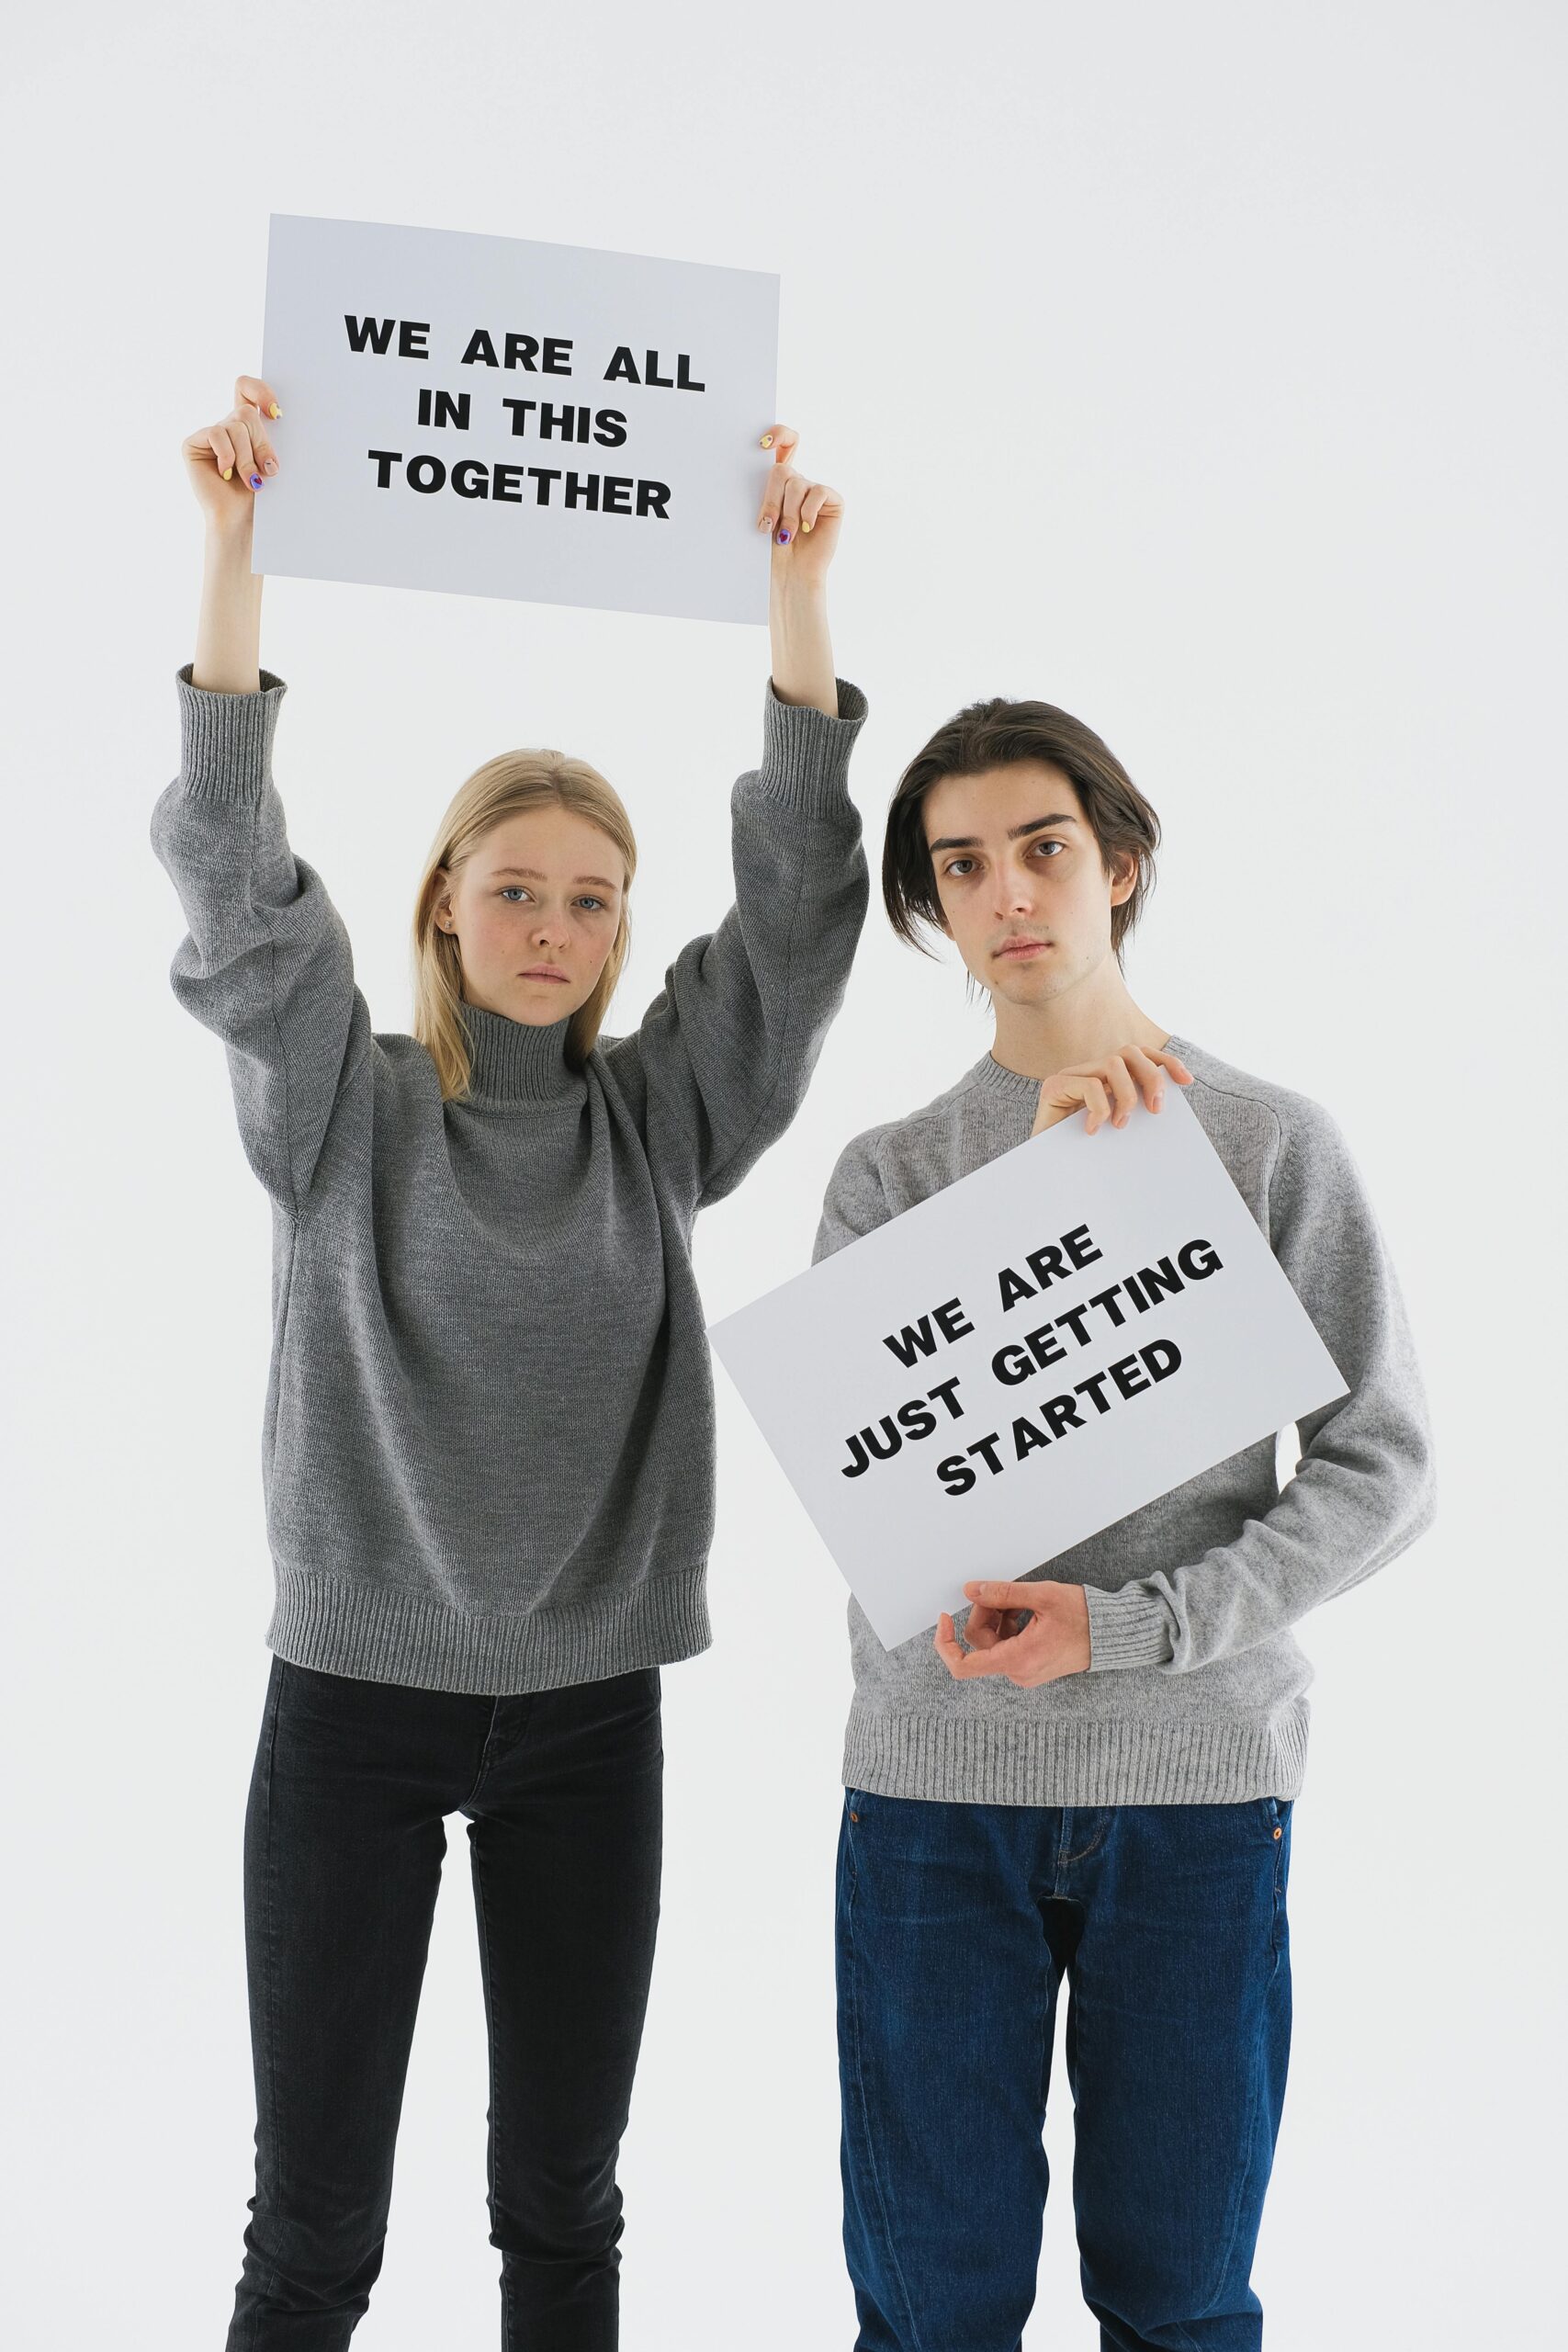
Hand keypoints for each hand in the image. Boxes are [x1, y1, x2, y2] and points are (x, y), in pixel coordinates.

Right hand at [182, 372, 282, 537]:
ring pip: (236, 426)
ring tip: (251, 480)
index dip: (261, 391)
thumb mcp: (268, 460)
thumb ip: (266, 435)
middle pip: (246, 413)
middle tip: (267, 470)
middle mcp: (226, 427)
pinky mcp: (193, 443)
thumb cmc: (257, 496)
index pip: (247, 390)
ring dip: (248, 457)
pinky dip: (228, 455)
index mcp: (246, 427)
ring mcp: (209, 435)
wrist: (239, 520)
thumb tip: (273, 413)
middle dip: (261, 444)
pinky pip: (217, 433)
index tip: (277, 414)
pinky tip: (226, 473)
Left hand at [755, 423, 842, 588]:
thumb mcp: (763, 517)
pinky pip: (817, 493)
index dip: (777, 435)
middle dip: (770, 498)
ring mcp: (815, 490)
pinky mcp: (832, 500)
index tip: (762, 444)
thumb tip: (764, 462)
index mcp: (778, 483)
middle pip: (781, 470)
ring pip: (795, 484)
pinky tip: (805, 528)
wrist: (791, 576)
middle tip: (765, 525)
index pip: (783, 444)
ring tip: (784, 536)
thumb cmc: (772, 552)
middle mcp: (798, 483)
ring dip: (787, 513)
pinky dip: (807, 512)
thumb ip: (766, 491)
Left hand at [934, 1580, 1090, 1685]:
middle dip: (985, 1613)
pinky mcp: (1031, 1666)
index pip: (963, 1665)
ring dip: (999, 1617)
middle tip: (1002, 1593)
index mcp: (1018, 1659)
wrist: (1113, 1636)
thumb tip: (971, 1590)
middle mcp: (1018, 1672)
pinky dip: (1010, 1625)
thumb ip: (1003, 1593)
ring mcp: (1025, 1671)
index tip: (944, 1619)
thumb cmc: (1085, 1618)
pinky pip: (1007, 1645)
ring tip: (1022, 1601)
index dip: (945, 1643)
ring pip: (993, 1643)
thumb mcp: (1043, 1596)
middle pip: (980, 1643)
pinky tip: (1027, 1611)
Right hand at [1031, 1044, 1192, 1138]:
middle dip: (1151, 1077)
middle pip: (1130, 1052)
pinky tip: (1093, 1130)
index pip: (1141, 1055)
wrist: (1045, 1170)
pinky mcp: (1053, 1086)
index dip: (1165, 1062)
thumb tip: (1165, 1104)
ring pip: (1113, 1063)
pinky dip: (1100, 1108)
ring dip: (1127, 1095)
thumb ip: (1136, 1111)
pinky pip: (1089, 1086)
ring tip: (1120, 1124)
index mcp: (1107, 1077)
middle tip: (1155, 1110)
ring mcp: (1070, 1076)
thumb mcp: (1118, 1128)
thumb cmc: (1083, 1151)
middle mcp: (1089, 1070)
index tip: (1187, 1081)